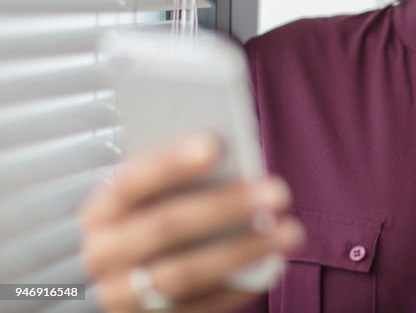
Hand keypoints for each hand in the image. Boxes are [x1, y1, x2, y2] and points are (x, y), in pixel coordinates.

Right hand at [78, 132, 305, 311]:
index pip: (131, 182)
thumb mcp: (152, 196)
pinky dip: (238, 287)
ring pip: (184, 273)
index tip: (215, 144)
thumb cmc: (155, 218)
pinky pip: (198, 308)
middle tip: (280, 192)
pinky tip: (274, 266)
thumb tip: (232, 152)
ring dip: (243, 251)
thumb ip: (179, 177)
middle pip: (166, 226)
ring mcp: (121, 296)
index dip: (170, 163)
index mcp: (100, 211)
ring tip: (290, 232)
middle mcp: (103, 255)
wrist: (124, 283)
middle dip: (226, 206)